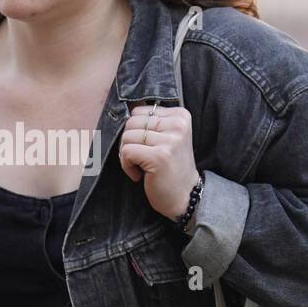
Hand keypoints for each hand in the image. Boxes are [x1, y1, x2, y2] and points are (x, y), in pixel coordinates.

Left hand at [118, 102, 200, 221]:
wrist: (186, 196)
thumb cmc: (171, 168)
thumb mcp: (168, 138)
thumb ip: (152, 122)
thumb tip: (122, 110)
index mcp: (180, 115)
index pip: (139, 110)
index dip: (135, 130)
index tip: (147, 147)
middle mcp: (177, 124)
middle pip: (131, 122)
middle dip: (129, 142)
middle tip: (141, 159)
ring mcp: (169, 140)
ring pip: (126, 137)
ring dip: (127, 155)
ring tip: (142, 167)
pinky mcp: (159, 156)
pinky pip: (126, 152)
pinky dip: (126, 166)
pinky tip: (139, 175)